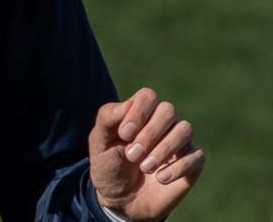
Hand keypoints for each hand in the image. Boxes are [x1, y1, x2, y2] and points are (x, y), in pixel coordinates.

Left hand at [90, 87, 204, 220]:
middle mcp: (162, 123)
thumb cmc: (108, 165)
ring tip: (145, 168)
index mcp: (139, 113)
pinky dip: (178, 167)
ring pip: (185, 129)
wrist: (121, 200)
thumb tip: (126, 104)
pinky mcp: (191, 164)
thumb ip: (107, 119)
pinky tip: (161, 178)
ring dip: (164, 149)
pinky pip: (197, 156)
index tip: (124, 135)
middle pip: (168, 110)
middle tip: (132, 155)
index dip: (138, 112)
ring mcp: (178, 142)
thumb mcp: (99, 143)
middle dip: (150, 133)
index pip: (148, 96)